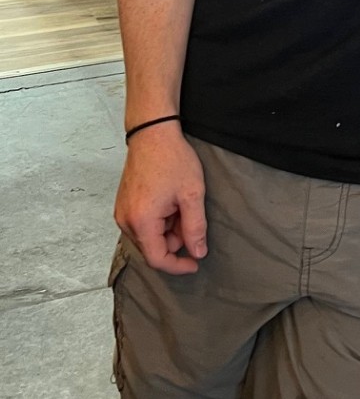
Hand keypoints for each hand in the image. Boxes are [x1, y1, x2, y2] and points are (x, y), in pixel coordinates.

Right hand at [115, 123, 207, 273]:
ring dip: (168, 227)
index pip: (157, 258)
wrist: (152, 133)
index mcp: (141, 221)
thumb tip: (197, 253)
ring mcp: (122, 212)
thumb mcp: (192, 194)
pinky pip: (143, 224)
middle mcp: (125, 220)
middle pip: (153, 247)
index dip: (178, 265)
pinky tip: (170, 200)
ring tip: (180, 201)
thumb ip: (195, 227)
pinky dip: (160, 219)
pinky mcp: (123, 204)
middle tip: (190, 214)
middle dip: (175, 239)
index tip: (195, 263)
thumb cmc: (172, 160)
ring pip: (149, 235)